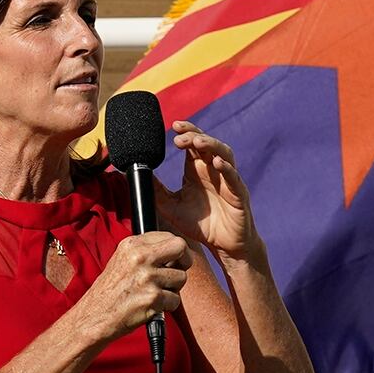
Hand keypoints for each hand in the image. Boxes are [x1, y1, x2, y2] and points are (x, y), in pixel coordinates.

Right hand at [78, 231, 189, 342]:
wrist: (94, 316)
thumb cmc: (110, 291)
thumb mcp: (121, 260)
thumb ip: (144, 252)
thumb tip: (173, 251)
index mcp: (132, 244)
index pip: (169, 236)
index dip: (175, 250)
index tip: (172, 261)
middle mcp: (140, 257)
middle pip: (180, 247)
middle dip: (184, 261)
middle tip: (176, 272)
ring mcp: (147, 277)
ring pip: (181, 277)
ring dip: (173, 289)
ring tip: (155, 293)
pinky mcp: (153, 297)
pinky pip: (176, 300)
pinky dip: (167, 306)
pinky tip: (152, 306)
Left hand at [158, 120, 259, 261]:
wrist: (222, 247)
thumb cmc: (200, 225)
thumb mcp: (170, 206)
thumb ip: (156, 190)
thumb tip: (135, 174)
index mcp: (197, 170)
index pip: (193, 144)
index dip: (186, 132)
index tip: (173, 126)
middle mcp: (213, 171)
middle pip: (207, 144)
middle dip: (194, 135)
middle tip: (179, 136)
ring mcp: (227, 181)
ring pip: (224, 154)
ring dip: (211, 145)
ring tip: (197, 142)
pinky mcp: (238, 195)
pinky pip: (234, 178)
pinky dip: (227, 169)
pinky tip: (216, 163)